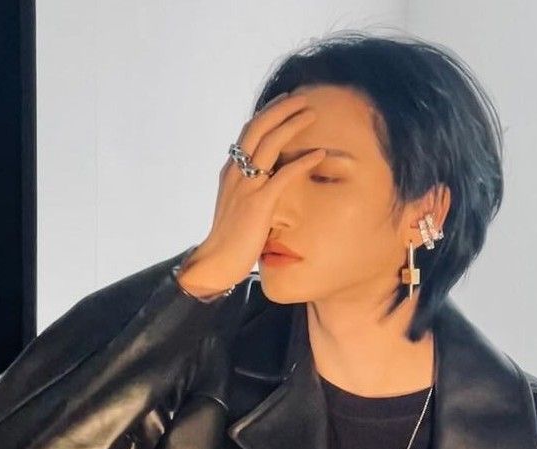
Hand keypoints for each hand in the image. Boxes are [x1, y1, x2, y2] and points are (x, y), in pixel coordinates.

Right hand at [176, 91, 327, 295]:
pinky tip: (320, 154)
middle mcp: (236, 173)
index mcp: (231, 171)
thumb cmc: (229, 239)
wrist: (217, 262)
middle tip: (302, 98)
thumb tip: (264, 181)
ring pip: (270, 143)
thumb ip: (248, 189)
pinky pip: (284, 174)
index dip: (268, 113)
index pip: (249, 131)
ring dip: (292, 125)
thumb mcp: (236, 207)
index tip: (285, 101)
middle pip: (259, 128)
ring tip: (311, 114)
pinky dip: (303, 161)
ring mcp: (247, 186)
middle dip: (281, 109)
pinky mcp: (259, 203)